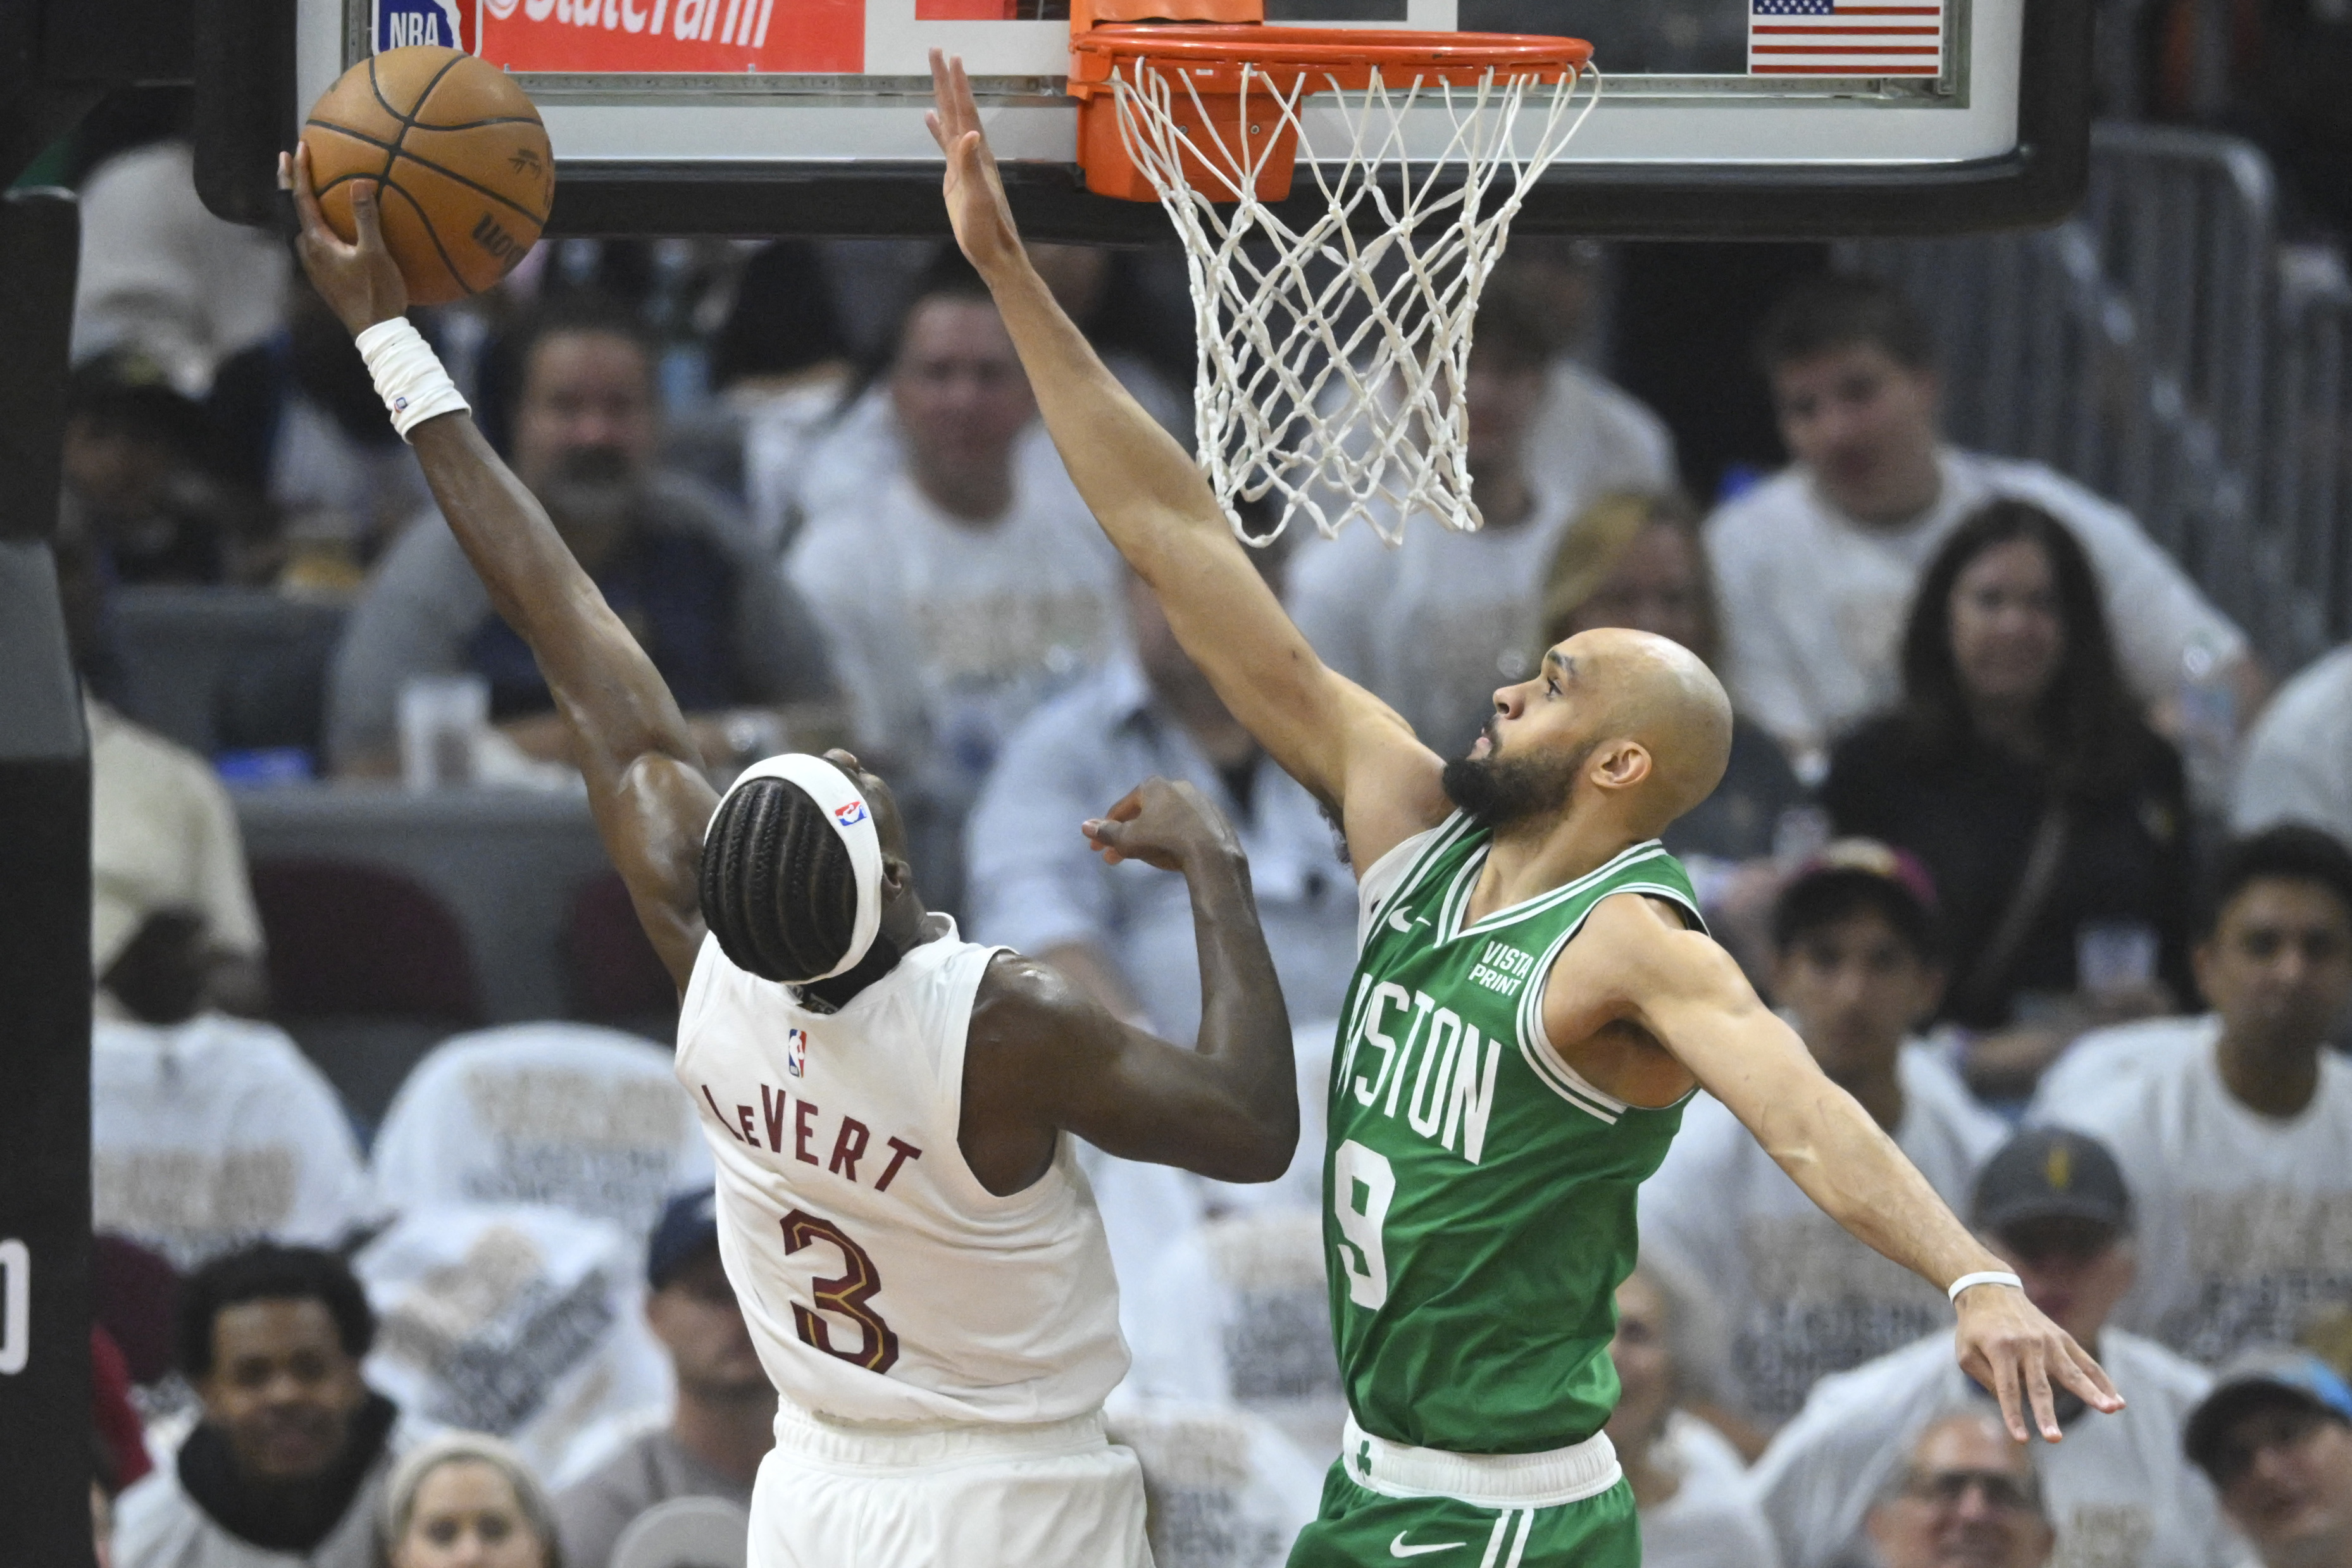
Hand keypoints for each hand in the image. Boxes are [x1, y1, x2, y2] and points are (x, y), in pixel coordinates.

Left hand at [277, 144, 408, 336]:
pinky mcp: (323, 276)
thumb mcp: (375, 253)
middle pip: (292, 210)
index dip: (299, 172)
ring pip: (300, 226)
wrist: (376, 332)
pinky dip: (311, 221)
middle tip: (287, 160)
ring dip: (298, 203)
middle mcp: (307, 252)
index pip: (301, 199)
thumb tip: (358, 183)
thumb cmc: (376, 293)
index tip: (299, 148)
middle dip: (289, 183)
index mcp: (316, 243)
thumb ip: (365, 217)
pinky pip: (311, 239)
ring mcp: (314, 266)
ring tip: (302, 187)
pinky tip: (323, 224)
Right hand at [925, 50, 1024, 275]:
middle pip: (956, 108)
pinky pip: (944, 144)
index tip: (951, 57)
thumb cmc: (987, 228)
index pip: (964, 111)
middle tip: (936, 51)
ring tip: (934, 73)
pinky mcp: (955, 177)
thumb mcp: (978, 197)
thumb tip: (970, 134)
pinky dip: (936, 129)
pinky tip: (929, 117)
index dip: (957, 85)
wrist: (993, 251)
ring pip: (950, 121)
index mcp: (977, 154)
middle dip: (946, 80)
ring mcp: (963, 164)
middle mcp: (972, 153)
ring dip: (942, 98)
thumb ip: (972, 166)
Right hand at [1083, 778, 1245, 874]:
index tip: (1095, 848)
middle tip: (1112, 859)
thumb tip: (1085, 826)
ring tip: (1141, 858)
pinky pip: (1188, 828)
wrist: (1213, 855)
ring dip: (1150, 837)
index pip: (1121, 808)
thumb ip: (1106, 833)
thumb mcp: (1128, 840)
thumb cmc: (1165, 842)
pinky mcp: (1217, 817)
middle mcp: (1178, 786)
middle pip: (1144, 814)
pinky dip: (1175, 838)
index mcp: (1153, 785)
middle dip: (1126, 837)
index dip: (1104, 830)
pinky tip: (1171, 855)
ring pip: (1167, 820)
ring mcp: (1200, 801)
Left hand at [1953, 1282, 2124, 1441]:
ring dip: (2092, 1393)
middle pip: (2040, 1386)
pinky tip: (2117, 1401)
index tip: (2021, 1439)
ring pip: (2073, 1372)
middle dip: (2046, 1414)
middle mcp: (2027, 1344)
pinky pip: (2086, 1362)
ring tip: (2110, 1410)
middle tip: (2055, 1439)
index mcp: (2000, 1348)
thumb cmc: (1975, 1327)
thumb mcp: (1966, 1352)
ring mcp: (2049, 1341)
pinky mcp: (2062, 1338)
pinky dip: (2102, 1381)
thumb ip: (1986, 1380)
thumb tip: (2013, 1405)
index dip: (2014, 1415)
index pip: (2008, 1390)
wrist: (1990, 1289)